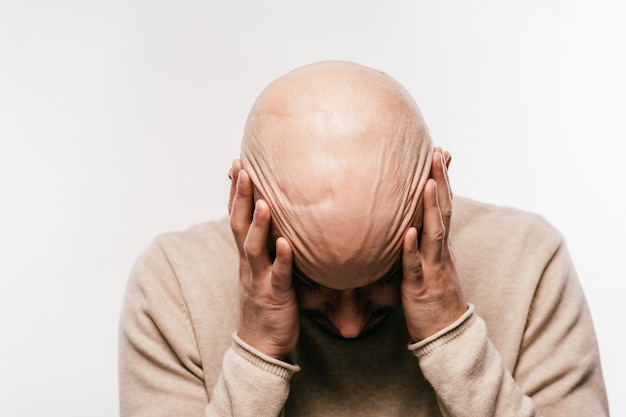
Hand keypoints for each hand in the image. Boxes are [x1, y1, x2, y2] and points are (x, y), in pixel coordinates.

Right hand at [228, 160, 299, 359]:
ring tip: (263, 202)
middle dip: (240, 197)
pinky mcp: (275, 295)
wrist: (260, 345)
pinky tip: (287, 244)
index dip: (234, 192)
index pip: (236, 217)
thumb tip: (278, 222)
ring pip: (254, 248)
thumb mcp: (262, 269)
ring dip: (258, 224)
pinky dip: (282, 259)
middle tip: (242, 169)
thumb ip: (267, 245)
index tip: (236, 164)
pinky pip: (279, 275)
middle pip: (239, 225)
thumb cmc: (266, 303)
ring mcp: (260, 278)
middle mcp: (249, 263)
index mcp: (247, 255)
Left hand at [401, 148, 465, 341]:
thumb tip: (414, 220)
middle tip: (437, 152)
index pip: (444, 205)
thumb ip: (424, 240)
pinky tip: (408, 232)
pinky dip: (411, 248)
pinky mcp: (420, 286)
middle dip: (440, 180)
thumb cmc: (434, 296)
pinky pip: (415, 266)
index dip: (443, 179)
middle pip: (443, 210)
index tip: (440, 152)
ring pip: (432, 233)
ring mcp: (432, 267)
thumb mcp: (430, 262)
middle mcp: (439, 251)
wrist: (446, 333)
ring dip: (430, 207)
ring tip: (427, 182)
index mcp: (439, 244)